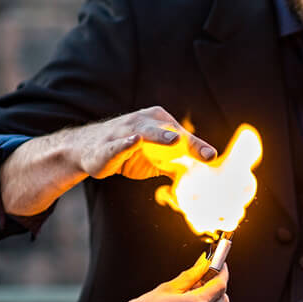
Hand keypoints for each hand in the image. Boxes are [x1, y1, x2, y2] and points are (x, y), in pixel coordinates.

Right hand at [72, 106, 216, 180]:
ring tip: (175, 140)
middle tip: (206, 152)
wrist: (90, 149)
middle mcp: (144, 123)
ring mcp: (125, 132)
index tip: (212, 157)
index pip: (183, 137)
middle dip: (186, 141)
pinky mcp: (109, 146)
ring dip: (160, 136)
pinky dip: (126, 143)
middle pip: (169, 132)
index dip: (198, 148)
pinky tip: (135, 140)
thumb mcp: (157, 159)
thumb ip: (178, 165)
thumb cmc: (130, 150)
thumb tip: (201, 179)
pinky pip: (119, 145)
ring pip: (145, 133)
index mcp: (159, 123)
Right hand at [104, 256, 229, 301]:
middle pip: (223, 300)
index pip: (221, 285)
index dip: (222, 272)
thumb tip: (202, 265)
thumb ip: (190, 276)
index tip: (219, 264)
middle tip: (204, 276)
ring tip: (189, 291)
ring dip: (209, 299)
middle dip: (218, 286)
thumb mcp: (167, 287)